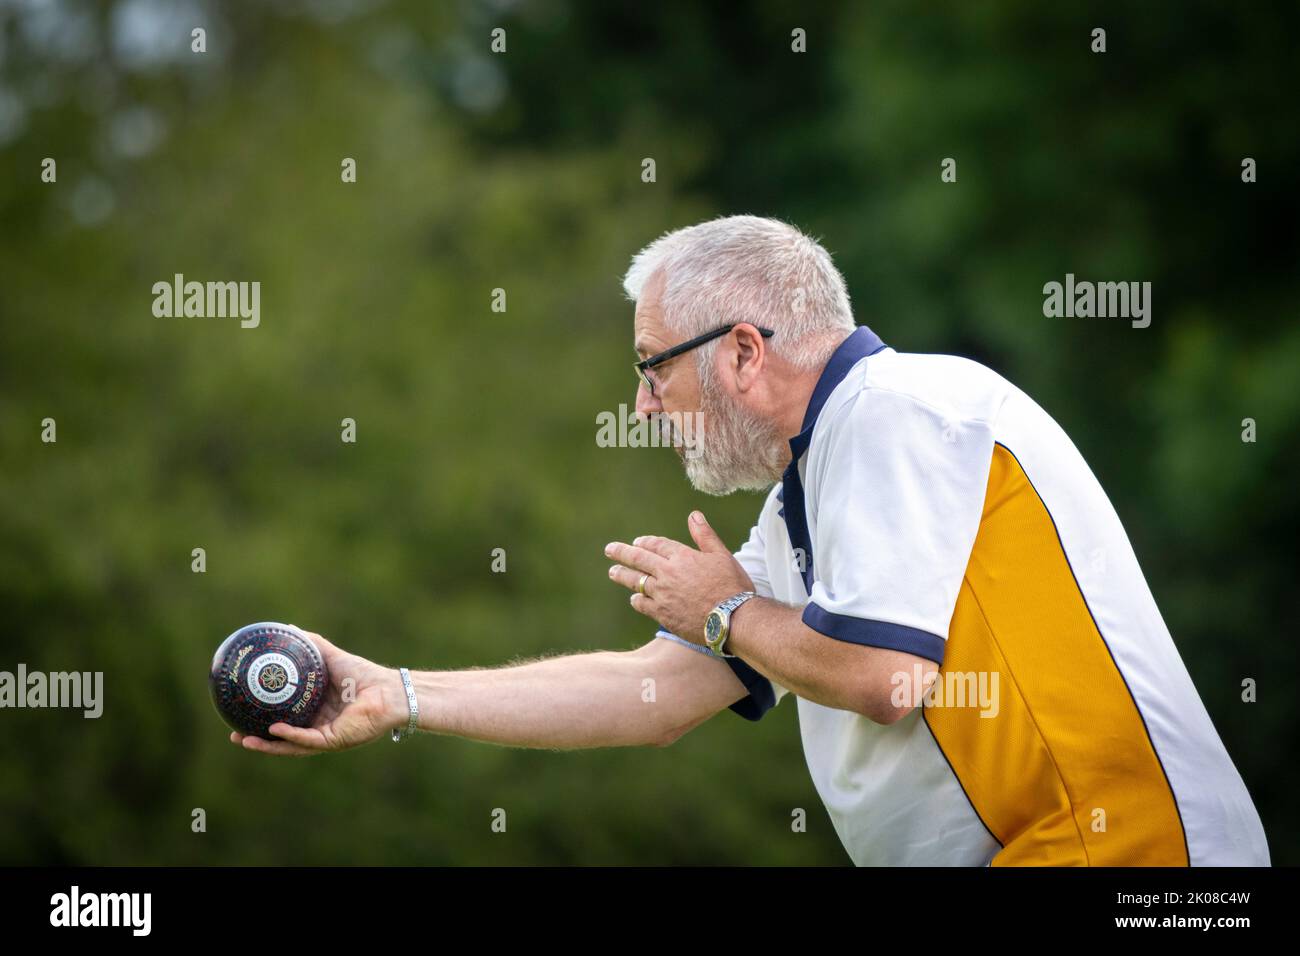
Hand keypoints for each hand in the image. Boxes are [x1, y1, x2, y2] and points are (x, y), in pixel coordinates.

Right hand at [229, 628, 407, 755]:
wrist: (389, 689)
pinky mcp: (335, 740)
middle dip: (258, 741)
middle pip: (282, 739)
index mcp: (317, 712)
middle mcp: (319, 727)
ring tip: (244, 740)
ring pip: (291, 745)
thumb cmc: (365, 675)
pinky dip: (290, 736)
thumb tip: (288, 628)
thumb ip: (312, 645)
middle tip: (234, 735)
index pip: (285, 720)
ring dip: (267, 745)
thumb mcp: (331, 657)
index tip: (239, 714)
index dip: (262, 721)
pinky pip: (308, 740)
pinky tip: (273, 731)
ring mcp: (326, 736)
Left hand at [605, 511, 754, 642]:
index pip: (657, 545)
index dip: (645, 542)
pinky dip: (636, 600)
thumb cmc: (732, 586)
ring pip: (636, 581)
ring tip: (613, 572)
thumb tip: (694, 515)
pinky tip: (634, 598)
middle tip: (610, 550)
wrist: (731, 619)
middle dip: (622, 553)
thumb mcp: (722, 555)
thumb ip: (705, 535)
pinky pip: (642, 604)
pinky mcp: (662, 614)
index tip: (637, 542)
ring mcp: (662, 594)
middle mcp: (668, 573)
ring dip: (623, 575)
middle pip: (639, 559)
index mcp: (682, 556)